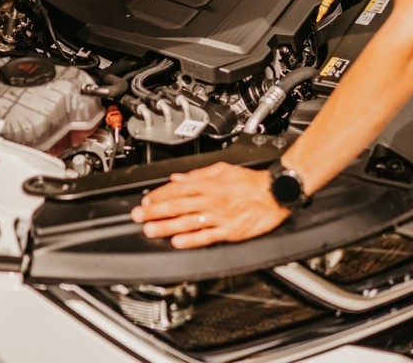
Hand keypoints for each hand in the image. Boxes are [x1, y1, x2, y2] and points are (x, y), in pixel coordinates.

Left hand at [130, 162, 289, 248]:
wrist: (274, 193)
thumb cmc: (250, 182)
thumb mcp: (223, 169)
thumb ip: (199, 174)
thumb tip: (179, 177)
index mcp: (209, 184)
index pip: (178, 188)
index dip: (159, 195)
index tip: (146, 200)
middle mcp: (211, 200)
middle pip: (178, 205)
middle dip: (155, 211)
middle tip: (138, 216)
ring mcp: (219, 217)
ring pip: (188, 222)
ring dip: (166, 226)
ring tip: (150, 230)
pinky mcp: (229, 231)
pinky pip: (206, 236)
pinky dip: (191, 240)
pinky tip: (178, 242)